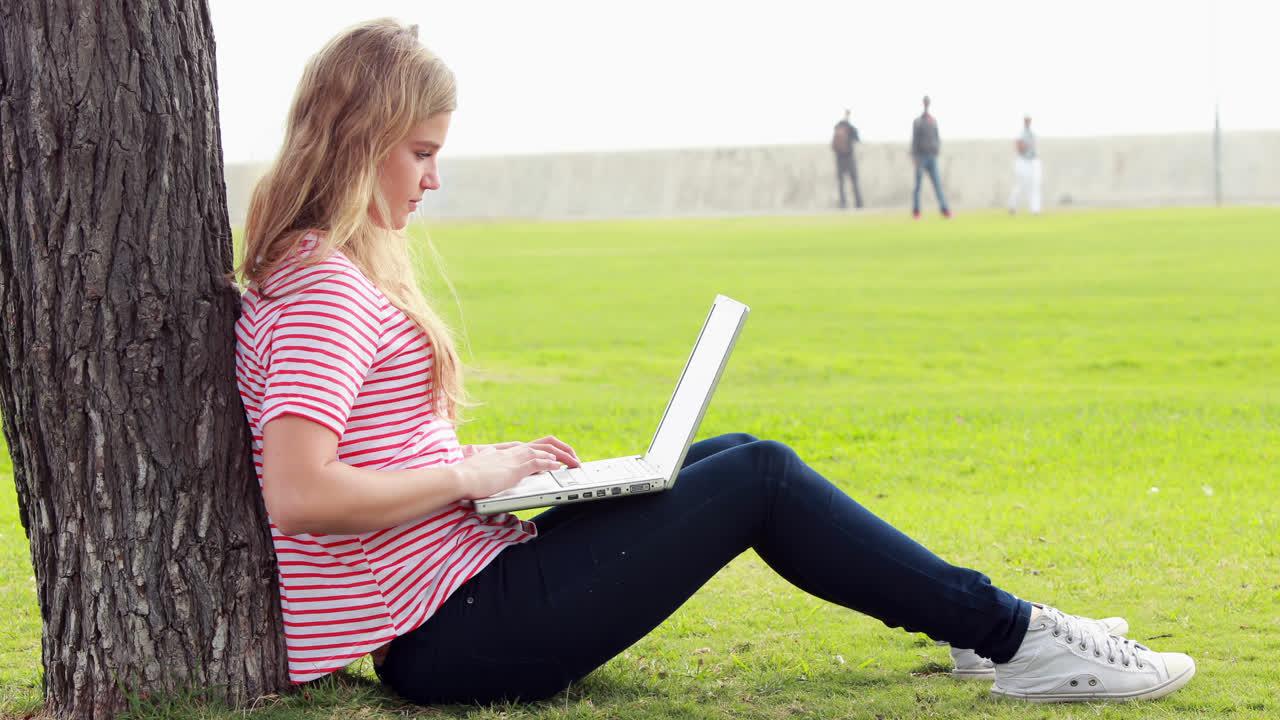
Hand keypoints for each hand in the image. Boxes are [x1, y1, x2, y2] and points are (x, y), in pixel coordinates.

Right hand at [455, 436, 581, 499]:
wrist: (458, 478)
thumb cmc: (464, 477)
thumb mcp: (478, 469)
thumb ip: (484, 466)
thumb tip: (482, 467)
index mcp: (504, 451)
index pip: (531, 445)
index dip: (547, 449)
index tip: (557, 455)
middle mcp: (512, 451)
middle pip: (544, 443)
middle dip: (562, 449)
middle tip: (573, 457)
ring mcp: (514, 458)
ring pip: (546, 451)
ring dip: (563, 456)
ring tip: (573, 462)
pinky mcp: (515, 468)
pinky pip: (539, 462)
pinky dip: (551, 464)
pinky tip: (559, 467)